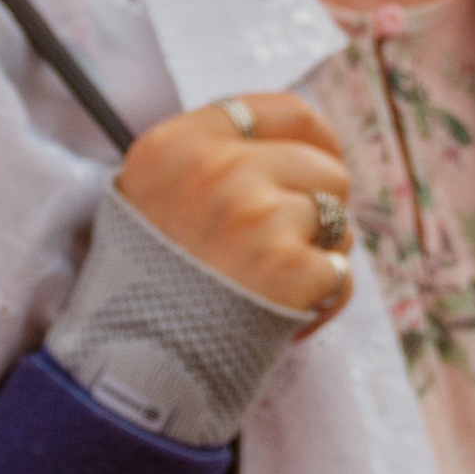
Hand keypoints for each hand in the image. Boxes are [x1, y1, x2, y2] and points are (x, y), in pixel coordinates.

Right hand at [124, 94, 366, 331]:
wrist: (133, 361)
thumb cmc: (150, 280)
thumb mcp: (152, 196)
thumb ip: (213, 160)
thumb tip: (297, 139)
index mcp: (178, 145)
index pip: (285, 111)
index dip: (317, 139)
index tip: (321, 162)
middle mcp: (217, 170)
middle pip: (326, 167)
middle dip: (317, 207)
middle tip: (274, 248)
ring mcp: (257, 216)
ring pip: (338, 220)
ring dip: (319, 253)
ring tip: (266, 281)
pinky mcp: (291, 266)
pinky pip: (341, 272)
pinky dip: (322, 297)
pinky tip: (281, 312)